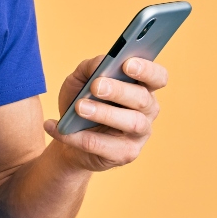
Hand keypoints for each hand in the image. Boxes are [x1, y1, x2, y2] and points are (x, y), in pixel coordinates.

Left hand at [45, 55, 168, 171]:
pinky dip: (79, 137)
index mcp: (141, 87)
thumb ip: (91, 67)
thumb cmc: (81, 100)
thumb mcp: (80, 79)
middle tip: (96, 86)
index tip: (127, 64)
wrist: (68, 133)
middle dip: (119, 90)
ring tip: (79, 107)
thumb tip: (100, 65)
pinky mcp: (126, 153)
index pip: (158, 77)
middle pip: (143, 99)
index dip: (147, 70)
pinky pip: (105, 146)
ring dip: (104, 113)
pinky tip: (58, 128)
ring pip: (132, 123)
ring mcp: (140, 134)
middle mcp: (147, 110)